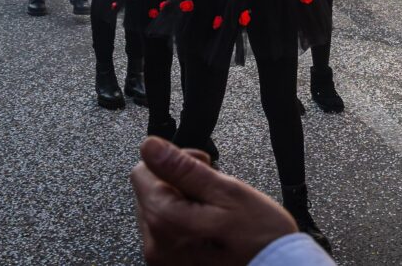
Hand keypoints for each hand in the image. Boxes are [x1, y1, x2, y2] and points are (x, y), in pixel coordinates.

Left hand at [130, 137, 296, 265]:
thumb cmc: (259, 236)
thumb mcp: (227, 191)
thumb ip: (183, 169)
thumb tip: (150, 146)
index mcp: (164, 220)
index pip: (142, 172)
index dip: (174, 162)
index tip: (202, 169)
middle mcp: (154, 245)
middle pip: (150, 193)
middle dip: (179, 184)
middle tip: (214, 192)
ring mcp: (161, 260)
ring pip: (159, 212)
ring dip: (183, 205)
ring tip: (215, 212)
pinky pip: (167, 234)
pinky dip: (186, 224)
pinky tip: (210, 229)